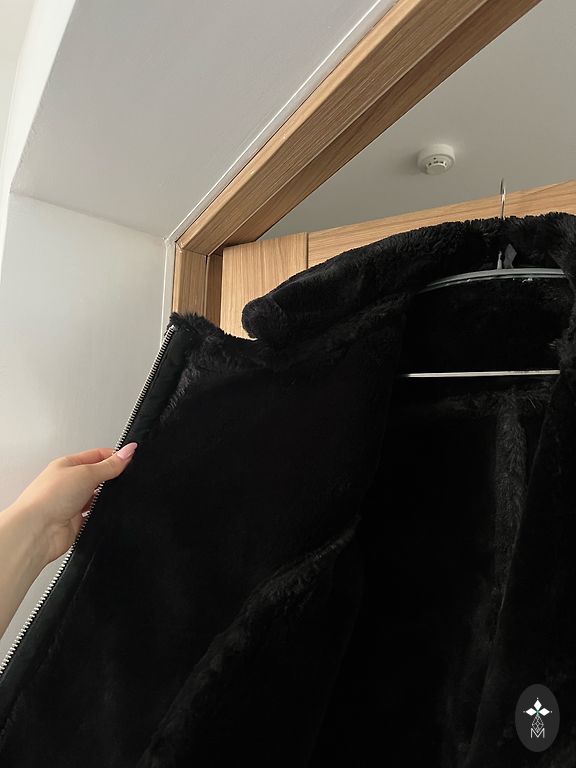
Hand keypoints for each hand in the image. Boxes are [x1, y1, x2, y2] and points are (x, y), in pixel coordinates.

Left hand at [7, 443, 137, 567]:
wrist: (37, 531)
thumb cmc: (48, 498)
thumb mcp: (86, 473)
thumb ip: (110, 465)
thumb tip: (128, 451)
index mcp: (67, 465)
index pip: (97, 455)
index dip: (115, 456)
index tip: (131, 458)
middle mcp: (68, 483)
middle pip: (98, 476)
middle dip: (110, 478)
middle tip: (122, 477)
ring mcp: (72, 503)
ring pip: (97, 497)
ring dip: (104, 498)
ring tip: (108, 497)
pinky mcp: (76, 522)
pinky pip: (95, 516)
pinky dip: (100, 515)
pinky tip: (102, 513)